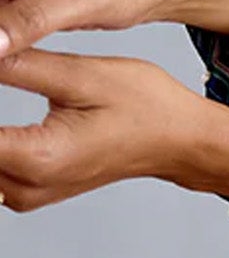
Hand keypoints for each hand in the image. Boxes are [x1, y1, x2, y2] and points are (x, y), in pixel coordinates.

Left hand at [0, 47, 206, 210]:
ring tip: (6, 76)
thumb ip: (19, 63)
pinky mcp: (29, 190)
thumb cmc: (145, 107)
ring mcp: (26, 194)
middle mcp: (25, 186)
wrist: (181, 141)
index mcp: (37, 157)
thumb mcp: (81, 75)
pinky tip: (1, 115)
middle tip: (2, 69)